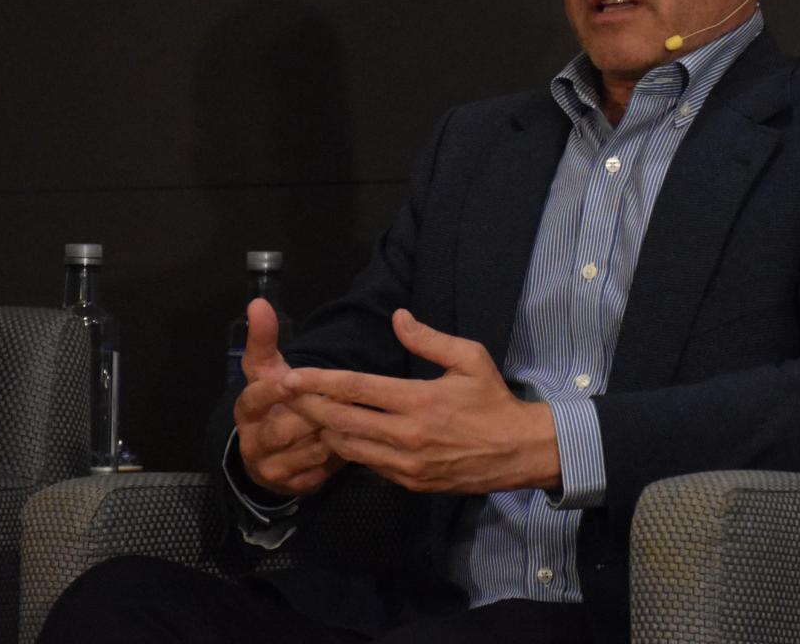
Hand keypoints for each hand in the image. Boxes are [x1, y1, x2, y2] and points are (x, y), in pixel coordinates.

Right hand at [233, 298, 343, 494]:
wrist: (272, 452)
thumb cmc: (275, 402)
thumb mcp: (267, 371)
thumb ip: (264, 339)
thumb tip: (258, 303)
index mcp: (246, 411)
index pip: (253, 399)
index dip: (272, 391)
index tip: (291, 381)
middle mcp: (252, 441)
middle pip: (283, 428)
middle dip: (312, 415)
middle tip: (341, 401)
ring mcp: (269, 468)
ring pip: (305, 451)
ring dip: (329, 436)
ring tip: (350, 421)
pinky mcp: (290, 487)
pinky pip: (317, 474)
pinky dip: (333, 460)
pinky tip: (348, 446)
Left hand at [281, 309, 559, 494]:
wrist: (517, 451)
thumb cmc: (493, 400)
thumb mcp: (470, 359)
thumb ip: (429, 339)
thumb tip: (397, 317)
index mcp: (419, 401)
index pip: (357, 389)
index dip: (320, 382)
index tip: (291, 376)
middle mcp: (408, 434)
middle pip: (342, 421)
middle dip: (308, 407)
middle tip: (282, 396)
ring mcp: (406, 463)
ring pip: (349, 447)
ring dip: (323, 430)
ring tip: (301, 415)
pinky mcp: (410, 482)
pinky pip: (369, 464)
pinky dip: (349, 449)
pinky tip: (336, 435)